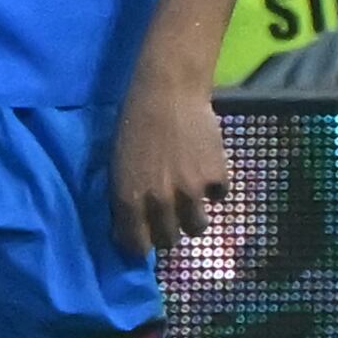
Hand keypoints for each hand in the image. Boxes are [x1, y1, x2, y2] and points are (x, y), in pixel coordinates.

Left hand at [108, 58, 230, 253]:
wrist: (168, 92)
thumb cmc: (134, 123)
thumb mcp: (118, 165)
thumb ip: (125, 196)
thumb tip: (131, 222)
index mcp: (129, 199)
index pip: (136, 245)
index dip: (140, 244)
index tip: (143, 238)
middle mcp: (160, 202)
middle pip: (168, 240)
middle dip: (167, 233)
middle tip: (168, 217)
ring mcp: (191, 192)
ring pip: (197, 228)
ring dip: (192, 218)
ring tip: (190, 201)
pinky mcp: (216, 177)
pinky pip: (219, 197)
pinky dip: (214, 188)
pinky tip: (206, 172)